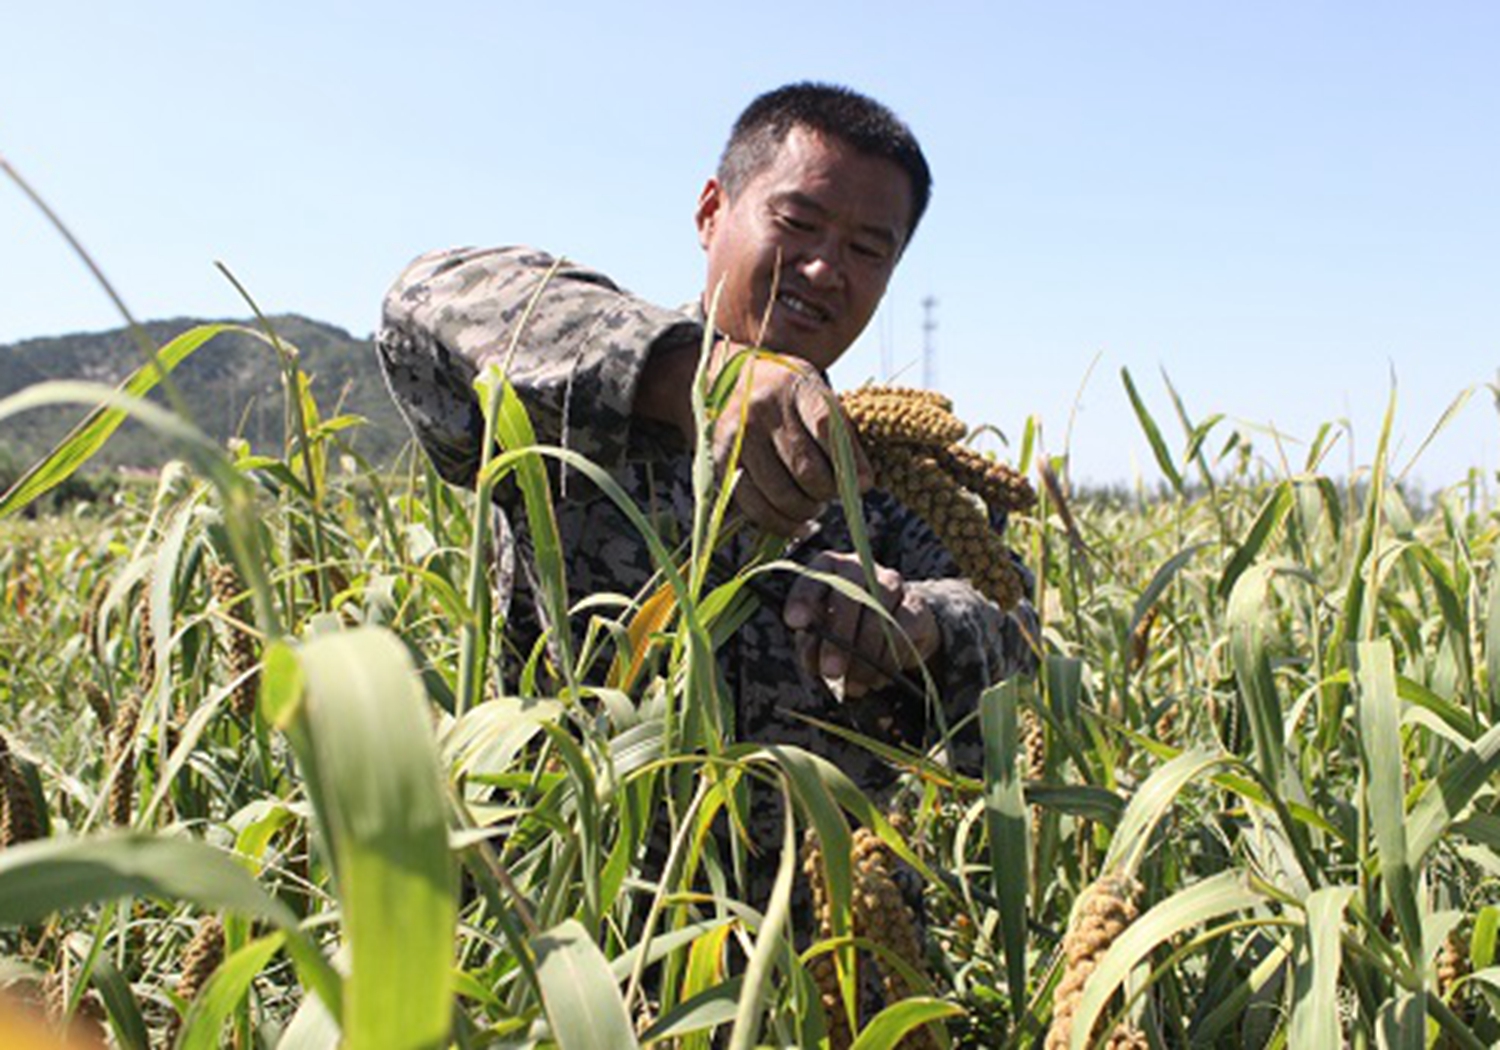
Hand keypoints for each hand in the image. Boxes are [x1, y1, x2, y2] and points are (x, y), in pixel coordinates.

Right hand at [713, 351, 872, 535]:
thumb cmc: (788, 393)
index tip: (864, 483)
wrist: (733, 377)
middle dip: (828, 493)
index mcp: (795, 387)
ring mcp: (738, 438)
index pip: (825, 427)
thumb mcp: (818, 394)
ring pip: (781, 494)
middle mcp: (762, 411)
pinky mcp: (721, 463)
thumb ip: (841, 434)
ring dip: (806, 510)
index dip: (849, 462)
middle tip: (833, 495)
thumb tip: (863, 485)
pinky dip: (782, 524)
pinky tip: (798, 525)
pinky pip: (755, 507)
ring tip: (815, 507)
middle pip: (805, 469)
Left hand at [783, 551, 938, 697]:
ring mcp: (891, 583)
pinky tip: (879, 677)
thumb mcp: (820, 632)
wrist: (893, 626)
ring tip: (855, 684)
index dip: (804, 599)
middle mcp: (861, 568)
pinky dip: (890, 657)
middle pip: (849, 596)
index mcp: (830, 567)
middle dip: (838, 637)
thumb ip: (812, 641)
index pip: (814, 577)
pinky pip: (903, 629)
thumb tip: (814, 659)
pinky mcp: (915, 604)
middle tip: (831, 671)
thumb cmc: (844, 627)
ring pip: (878, 614)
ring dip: (865, 656)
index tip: (795, 622)